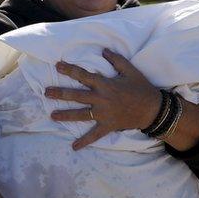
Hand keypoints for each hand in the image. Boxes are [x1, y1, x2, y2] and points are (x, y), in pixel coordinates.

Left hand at [46, 48, 160, 149]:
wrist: (152, 109)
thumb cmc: (142, 88)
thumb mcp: (131, 70)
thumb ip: (116, 60)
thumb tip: (103, 50)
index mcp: (105, 84)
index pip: (83, 76)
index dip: (70, 70)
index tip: (57, 66)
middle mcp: (101, 99)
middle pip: (76, 95)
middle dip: (59, 93)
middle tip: (46, 92)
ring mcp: (103, 114)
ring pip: (80, 114)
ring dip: (65, 115)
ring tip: (52, 115)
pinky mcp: (107, 126)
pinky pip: (94, 135)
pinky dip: (84, 141)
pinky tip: (74, 147)